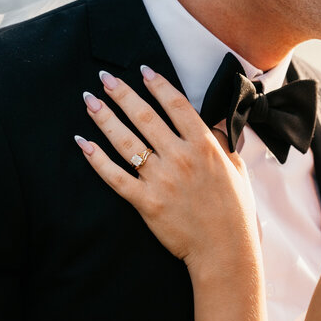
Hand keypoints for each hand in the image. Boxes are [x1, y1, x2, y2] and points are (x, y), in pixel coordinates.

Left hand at [75, 68, 258, 274]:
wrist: (225, 250)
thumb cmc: (235, 211)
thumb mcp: (237, 169)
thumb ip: (222, 143)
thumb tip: (213, 123)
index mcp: (205, 146)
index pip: (176, 105)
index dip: (158, 85)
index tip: (143, 70)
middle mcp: (181, 158)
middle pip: (145, 117)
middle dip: (122, 94)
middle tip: (105, 78)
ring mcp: (161, 179)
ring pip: (126, 141)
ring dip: (105, 118)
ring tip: (89, 101)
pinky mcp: (145, 202)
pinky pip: (114, 176)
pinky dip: (96, 159)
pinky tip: (82, 143)